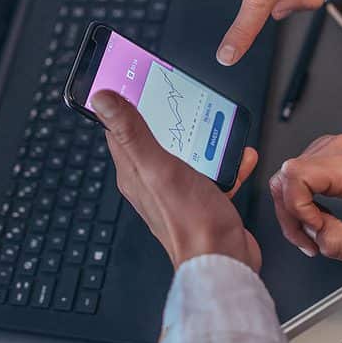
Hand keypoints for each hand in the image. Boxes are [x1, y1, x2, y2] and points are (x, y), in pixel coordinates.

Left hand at [90, 90, 260, 270]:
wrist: (223, 261)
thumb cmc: (190, 221)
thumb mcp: (159, 166)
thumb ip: (132, 131)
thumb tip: (102, 99)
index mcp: (134, 172)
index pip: (118, 130)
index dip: (124, 104)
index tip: (134, 82)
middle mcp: (152, 181)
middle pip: (155, 138)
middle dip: (170, 117)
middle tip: (183, 97)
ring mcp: (177, 191)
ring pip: (187, 153)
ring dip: (203, 138)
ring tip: (216, 126)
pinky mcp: (202, 200)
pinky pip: (213, 173)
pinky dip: (226, 162)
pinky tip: (239, 156)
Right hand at [269, 134, 341, 268]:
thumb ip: (338, 243)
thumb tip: (312, 233)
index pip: (296, 175)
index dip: (297, 208)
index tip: (317, 228)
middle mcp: (340, 150)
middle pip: (286, 177)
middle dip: (291, 216)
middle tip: (312, 240)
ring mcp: (332, 148)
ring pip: (286, 178)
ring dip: (294, 211)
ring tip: (318, 232)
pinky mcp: (327, 154)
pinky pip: (296, 177)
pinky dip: (300, 203)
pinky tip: (318, 218)